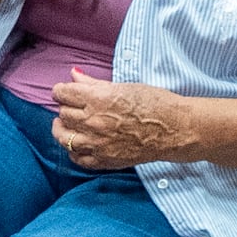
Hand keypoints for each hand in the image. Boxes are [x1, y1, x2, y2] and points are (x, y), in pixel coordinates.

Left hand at [48, 77, 187, 169]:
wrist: (175, 129)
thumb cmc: (155, 104)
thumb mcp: (124, 87)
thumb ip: (94, 83)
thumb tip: (74, 75)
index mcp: (98, 99)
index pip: (62, 93)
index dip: (61, 91)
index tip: (65, 91)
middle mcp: (94, 121)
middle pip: (63, 114)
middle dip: (66, 108)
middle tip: (74, 106)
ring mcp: (98, 143)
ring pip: (64, 138)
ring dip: (63, 130)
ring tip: (68, 125)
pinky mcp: (105, 160)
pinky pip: (78, 158)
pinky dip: (74, 151)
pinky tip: (80, 144)